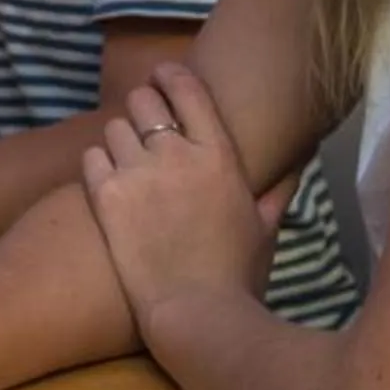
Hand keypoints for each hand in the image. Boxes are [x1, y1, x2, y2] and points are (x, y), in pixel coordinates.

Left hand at [79, 61, 283, 336]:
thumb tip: (298, 165)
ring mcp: (138, 171)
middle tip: (142, 126)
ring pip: (113, 127)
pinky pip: (91, 155)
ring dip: (119, 140)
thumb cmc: (236, 276)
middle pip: (143, 100)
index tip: (162, 77)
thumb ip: (276, 191)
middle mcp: (177, 154)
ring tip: (126, 160)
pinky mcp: (105, 194)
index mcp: (220, 157)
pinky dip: (97, 165)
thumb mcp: (264, 230)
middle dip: (141, 109)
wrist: (194, 313)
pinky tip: (106, 182)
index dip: (170, 76)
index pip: (188, 90)